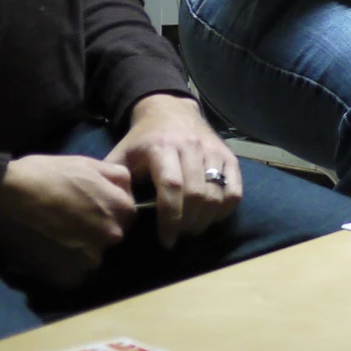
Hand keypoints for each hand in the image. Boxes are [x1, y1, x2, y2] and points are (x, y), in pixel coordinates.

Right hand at [0, 153, 136, 286]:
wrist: (2, 198)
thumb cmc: (43, 175)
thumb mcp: (86, 164)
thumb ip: (115, 177)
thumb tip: (128, 190)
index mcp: (120, 207)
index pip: (125, 214)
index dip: (106, 210)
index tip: (86, 207)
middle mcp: (112, 236)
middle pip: (111, 237)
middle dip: (95, 231)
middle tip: (68, 222)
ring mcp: (91, 259)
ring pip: (93, 257)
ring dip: (79, 251)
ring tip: (54, 236)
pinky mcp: (68, 277)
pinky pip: (73, 274)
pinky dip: (63, 266)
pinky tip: (47, 251)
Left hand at [109, 94, 242, 247]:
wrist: (170, 110)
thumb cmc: (142, 140)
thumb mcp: (121, 156)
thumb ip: (116, 183)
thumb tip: (119, 215)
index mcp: (161, 147)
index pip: (171, 186)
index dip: (170, 217)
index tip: (166, 240)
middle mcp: (191, 147)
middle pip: (196, 194)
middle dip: (187, 223)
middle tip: (178, 235)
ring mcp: (212, 150)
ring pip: (217, 194)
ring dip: (205, 220)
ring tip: (192, 229)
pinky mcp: (228, 156)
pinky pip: (234, 190)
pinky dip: (225, 209)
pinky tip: (211, 217)